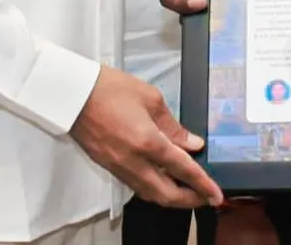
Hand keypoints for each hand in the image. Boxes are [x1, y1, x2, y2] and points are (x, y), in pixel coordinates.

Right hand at [71, 65, 222, 209]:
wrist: (74, 94)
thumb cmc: (110, 89)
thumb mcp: (151, 98)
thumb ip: (173, 125)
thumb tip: (191, 143)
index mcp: (147, 142)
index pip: (182, 169)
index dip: (202, 184)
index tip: (216, 195)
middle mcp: (134, 162)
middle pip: (167, 194)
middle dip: (190, 200)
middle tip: (206, 197)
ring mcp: (120, 167)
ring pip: (151, 194)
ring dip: (172, 197)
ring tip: (189, 192)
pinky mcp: (110, 167)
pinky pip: (137, 186)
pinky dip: (154, 188)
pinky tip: (163, 180)